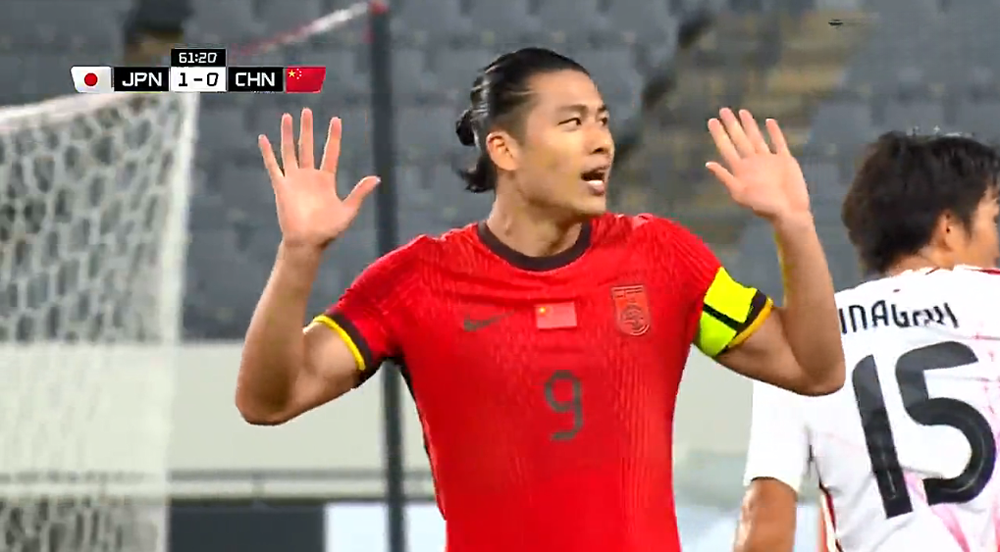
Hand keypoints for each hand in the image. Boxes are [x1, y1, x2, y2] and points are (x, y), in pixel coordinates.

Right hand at [258, 108, 378, 249]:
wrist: (307, 242)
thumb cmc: (328, 230)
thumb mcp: (348, 210)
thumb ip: (360, 192)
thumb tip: (376, 178)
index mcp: (326, 180)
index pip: (331, 152)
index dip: (333, 136)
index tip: (336, 120)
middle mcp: (309, 176)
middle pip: (308, 146)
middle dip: (307, 129)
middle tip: (307, 111)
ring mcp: (294, 180)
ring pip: (290, 151)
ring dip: (288, 134)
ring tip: (287, 117)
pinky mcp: (281, 186)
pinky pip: (273, 166)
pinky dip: (268, 152)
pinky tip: (263, 138)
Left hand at [705, 108, 808, 220]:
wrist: (789, 212)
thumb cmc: (764, 207)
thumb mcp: (740, 194)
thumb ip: (725, 177)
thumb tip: (708, 164)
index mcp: (741, 170)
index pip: (727, 147)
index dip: (719, 134)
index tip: (712, 120)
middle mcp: (753, 163)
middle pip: (740, 139)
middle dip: (731, 125)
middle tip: (724, 110)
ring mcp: (769, 161)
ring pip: (757, 138)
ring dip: (750, 125)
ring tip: (742, 112)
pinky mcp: (785, 160)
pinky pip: (779, 142)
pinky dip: (774, 132)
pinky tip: (769, 122)